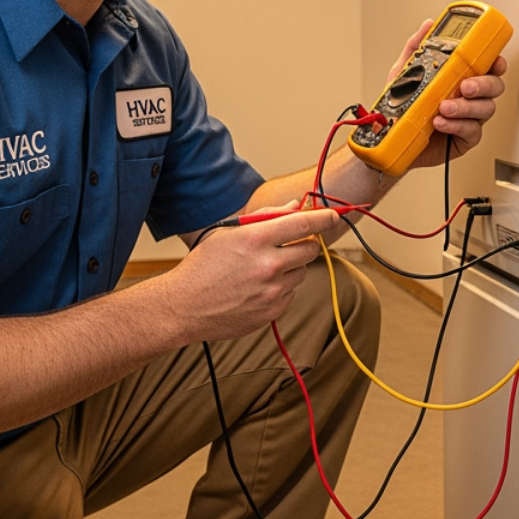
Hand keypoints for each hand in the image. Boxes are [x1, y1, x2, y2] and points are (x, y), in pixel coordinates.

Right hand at [166, 206, 335, 341]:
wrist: (184, 306)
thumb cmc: (203, 265)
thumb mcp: (227, 232)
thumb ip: (265, 217)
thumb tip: (295, 206)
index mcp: (255, 239)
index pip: (303, 223)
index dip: (324, 218)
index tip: (334, 216)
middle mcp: (268, 265)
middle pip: (309, 249)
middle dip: (305, 243)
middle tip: (290, 244)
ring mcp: (272, 291)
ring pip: (301, 272)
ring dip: (290, 268)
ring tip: (262, 270)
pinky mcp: (272, 311)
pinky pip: (290, 294)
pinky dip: (280, 289)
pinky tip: (256, 288)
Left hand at [384, 18, 508, 170]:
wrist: (392, 139)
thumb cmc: (403, 107)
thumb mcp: (404, 73)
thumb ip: (416, 48)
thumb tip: (428, 25)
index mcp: (461, 78)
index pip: (488, 67)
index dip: (497, 63)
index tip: (495, 60)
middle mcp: (469, 97)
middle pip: (494, 86)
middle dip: (483, 84)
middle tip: (465, 86)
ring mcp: (469, 118)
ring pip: (486, 109)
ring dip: (466, 107)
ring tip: (444, 107)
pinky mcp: (464, 138)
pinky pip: (472, 131)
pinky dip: (458, 125)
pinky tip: (442, 123)